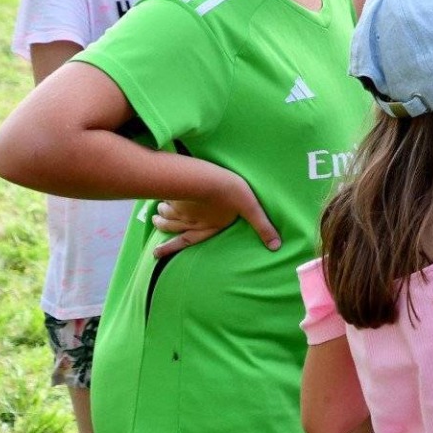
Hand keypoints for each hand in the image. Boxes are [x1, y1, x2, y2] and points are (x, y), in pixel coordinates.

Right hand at [150, 167, 280, 258]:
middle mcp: (188, 220)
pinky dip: (160, 202)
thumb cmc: (231, 193)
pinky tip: (159, 199)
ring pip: (165, 214)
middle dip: (163, 226)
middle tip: (155, 225)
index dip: (170, 248)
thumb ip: (263, 227)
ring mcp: (179, 207)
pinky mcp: (174, 193)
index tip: (155, 254)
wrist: (208, 178)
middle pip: (171, 226)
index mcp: (206, 227)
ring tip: (156, 215)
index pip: (186, 241)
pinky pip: (164, 200)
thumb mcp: (252, 209)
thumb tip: (276, 246)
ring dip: (161, 216)